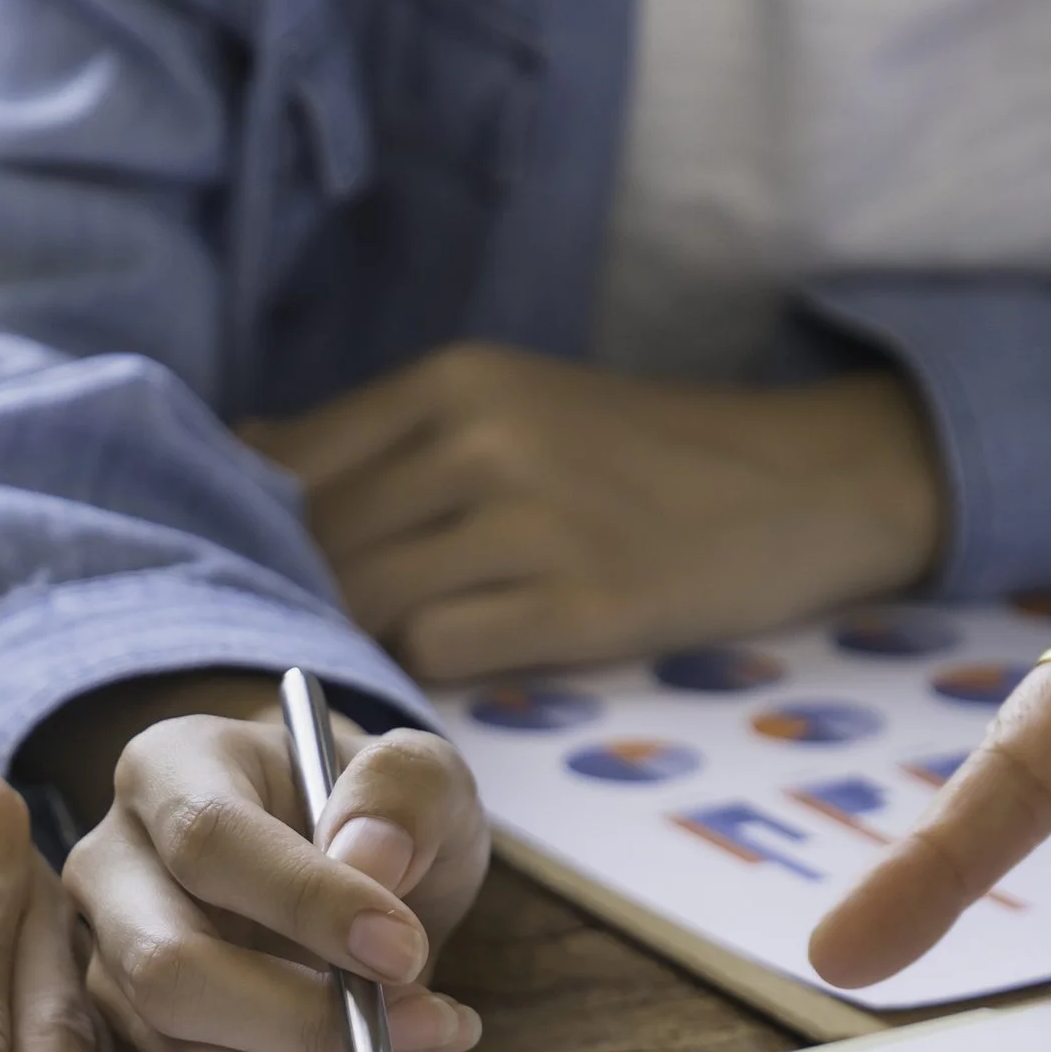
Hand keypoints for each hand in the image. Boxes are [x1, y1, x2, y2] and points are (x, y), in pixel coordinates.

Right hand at [63, 705, 488, 1051]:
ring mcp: (113, 984)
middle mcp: (113, 877)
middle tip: (430, 1020)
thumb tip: (370, 861)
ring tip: (426, 1041)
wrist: (361, 878)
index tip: (406, 947)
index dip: (308, 904)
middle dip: (311, 1022)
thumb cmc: (376, 821)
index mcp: (168, 773)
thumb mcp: (420, 775)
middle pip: (170, 976)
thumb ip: (405, 788)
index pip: (206, 842)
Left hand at [245, 347, 941, 682]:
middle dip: (302, 596)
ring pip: (370, 601)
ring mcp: (532, 526)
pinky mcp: (578, 609)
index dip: (258, 529)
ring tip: (382, 655)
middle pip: (320, 541)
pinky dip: (427, 670)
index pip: (290, 461)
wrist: (804, 483)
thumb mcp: (513, 403)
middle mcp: (483, 441)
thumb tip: (246, 459)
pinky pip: (439, 653)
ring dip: (363, 640)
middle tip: (311, 635)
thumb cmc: (643, 456)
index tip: (258, 571)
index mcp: (457, 381)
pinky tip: (455, 666)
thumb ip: (389, 437)